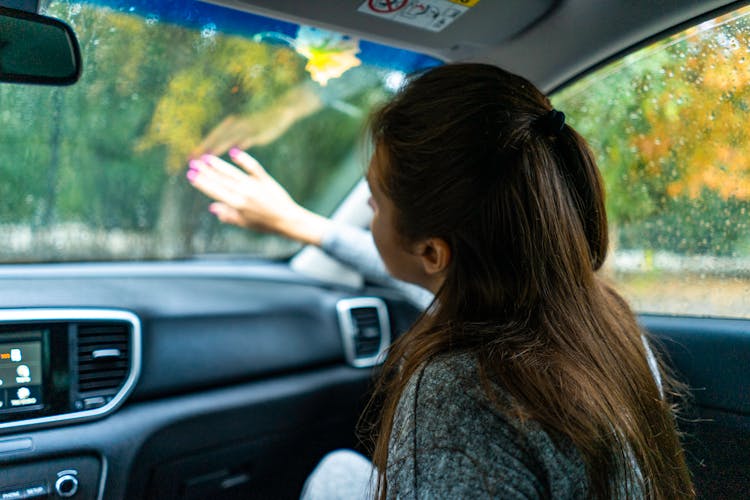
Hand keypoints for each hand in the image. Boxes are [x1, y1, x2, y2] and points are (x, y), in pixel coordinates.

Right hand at [187, 148, 330, 245]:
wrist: (287, 220)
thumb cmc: (265, 224)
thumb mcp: (245, 223)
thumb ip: (228, 215)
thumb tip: (212, 207)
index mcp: (237, 205)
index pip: (215, 191)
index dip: (202, 183)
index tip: (191, 175)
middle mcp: (244, 194)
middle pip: (221, 180)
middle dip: (206, 171)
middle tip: (193, 163)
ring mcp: (254, 186)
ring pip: (233, 173)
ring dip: (219, 165)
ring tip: (207, 158)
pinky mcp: (265, 180)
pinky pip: (253, 167)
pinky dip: (244, 159)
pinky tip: (234, 152)